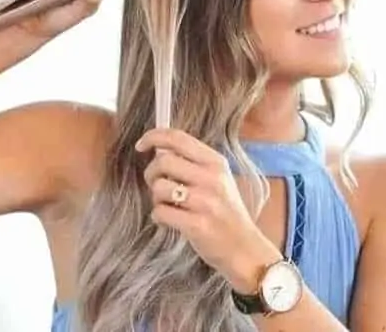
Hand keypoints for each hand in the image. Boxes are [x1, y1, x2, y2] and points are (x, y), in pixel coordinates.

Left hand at [136, 128, 268, 291]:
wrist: (244, 248)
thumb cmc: (226, 211)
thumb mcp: (218, 178)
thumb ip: (193, 162)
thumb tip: (159, 150)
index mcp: (215, 161)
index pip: (178, 138)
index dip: (154, 137)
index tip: (140, 145)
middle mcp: (211, 178)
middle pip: (163, 161)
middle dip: (151, 173)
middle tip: (157, 185)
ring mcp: (205, 201)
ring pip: (159, 187)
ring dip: (156, 198)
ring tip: (169, 205)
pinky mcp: (197, 225)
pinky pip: (160, 212)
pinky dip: (159, 217)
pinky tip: (171, 221)